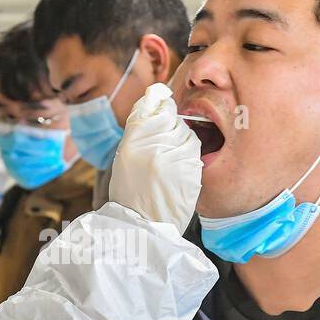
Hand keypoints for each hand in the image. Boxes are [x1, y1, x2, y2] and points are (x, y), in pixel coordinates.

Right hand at [108, 83, 201, 233]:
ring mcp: (177, 156)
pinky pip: (194, 152)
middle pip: (174, 119)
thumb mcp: (125, 154)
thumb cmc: (131, 189)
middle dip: (170, 130)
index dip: (160, 107)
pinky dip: (187, 158)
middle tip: (159, 151)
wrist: (142, 224)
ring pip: (187, 134)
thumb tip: (157, 95)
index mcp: (135, 137)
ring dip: (180, 144)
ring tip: (167, 164)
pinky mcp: (192, 169)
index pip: (156, 104)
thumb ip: (140, 124)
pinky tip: (175, 173)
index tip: (160, 113)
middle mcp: (156, 143)